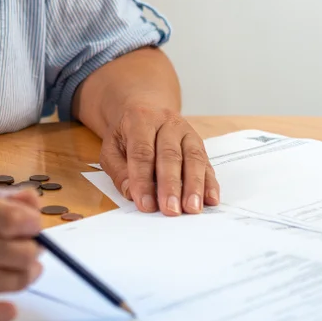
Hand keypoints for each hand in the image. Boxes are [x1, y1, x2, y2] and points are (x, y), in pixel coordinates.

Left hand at [100, 104, 219, 215]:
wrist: (143, 110)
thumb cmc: (125, 135)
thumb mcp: (111, 149)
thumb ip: (118, 171)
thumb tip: (131, 193)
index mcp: (140, 120)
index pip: (142, 152)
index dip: (143, 180)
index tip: (146, 205)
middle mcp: (167, 123)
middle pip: (170, 155)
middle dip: (171, 185)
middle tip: (171, 210)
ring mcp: (187, 132)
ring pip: (193, 158)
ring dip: (194, 186)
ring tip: (192, 209)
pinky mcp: (199, 143)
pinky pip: (206, 163)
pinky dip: (210, 183)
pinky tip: (211, 199)